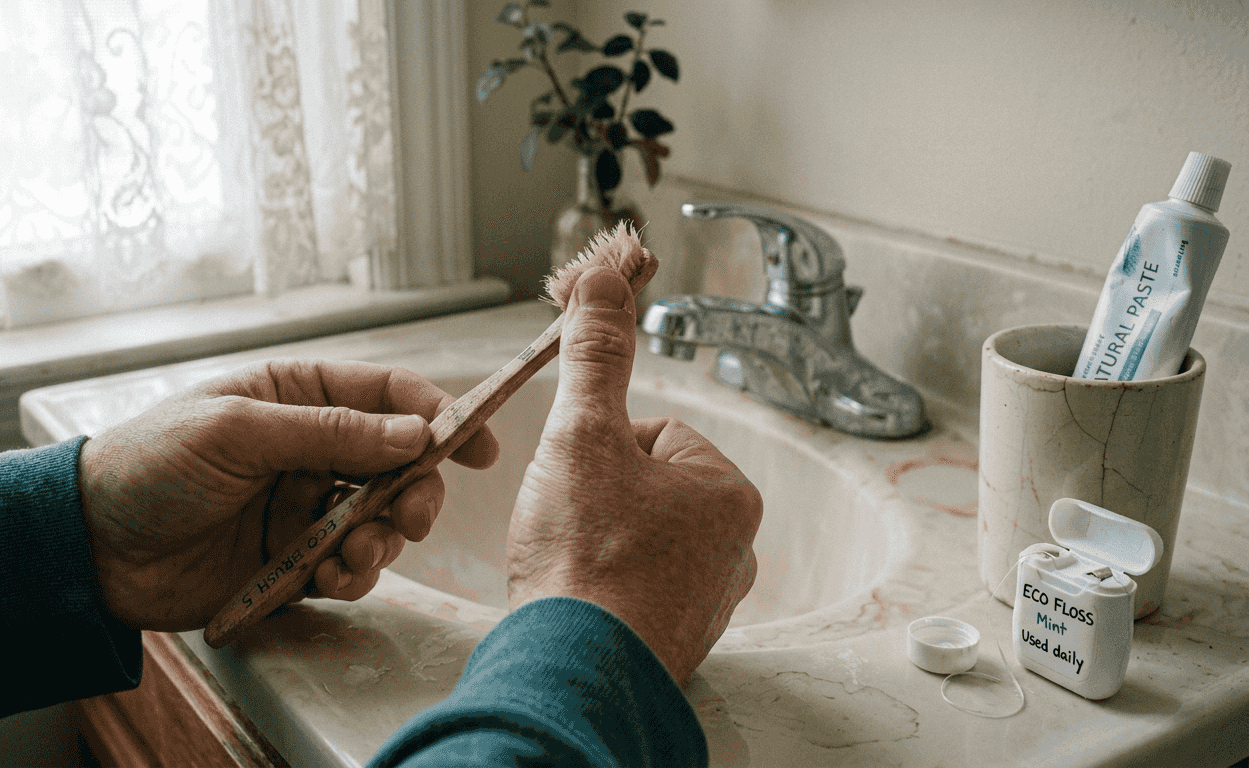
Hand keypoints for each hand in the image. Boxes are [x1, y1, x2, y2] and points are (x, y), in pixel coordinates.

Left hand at [77, 360, 498, 630]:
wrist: (89, 547)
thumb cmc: (151, 465)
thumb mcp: (238, 431)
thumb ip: (331, 432)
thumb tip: (416, 432)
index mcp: (298, 396)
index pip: (388, 396)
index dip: (442, 415)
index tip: (479, 447)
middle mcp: (311, 448)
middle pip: (399, 463)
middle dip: (416, 491)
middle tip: (413, 516)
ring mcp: (306, 506)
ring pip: (381, 520)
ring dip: (383, 540)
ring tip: (354, 556)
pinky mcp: (295, 559)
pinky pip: (350, 567)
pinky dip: (354, 576)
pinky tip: (331, 579)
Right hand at [507, 267, 761, 682]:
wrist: (571, 671)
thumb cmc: (585, 560)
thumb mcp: (583, 435)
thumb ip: (595, 355)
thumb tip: (604, 278)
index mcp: (727, 493)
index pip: (651, 434)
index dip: (597, 449)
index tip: (575, 482)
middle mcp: (733, 549)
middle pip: (642, 487)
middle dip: (596, 499)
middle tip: (567, 527)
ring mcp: (704, 601)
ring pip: (633, 539)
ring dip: (595, 544)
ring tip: (569, 566)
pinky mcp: (672, 642)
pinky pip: (629, 591)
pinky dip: (599, 590)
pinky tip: (576, 601)